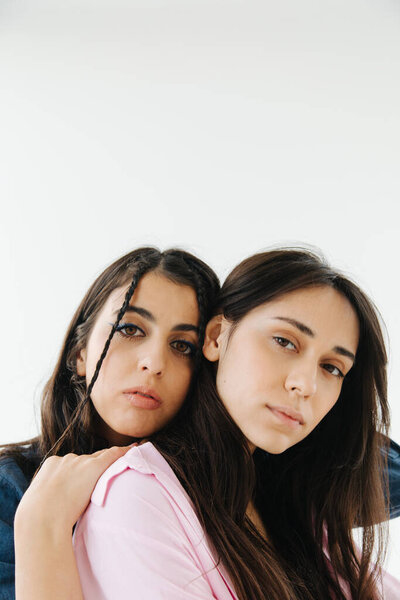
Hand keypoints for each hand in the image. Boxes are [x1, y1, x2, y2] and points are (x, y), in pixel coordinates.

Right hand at [15, 445, 133, 535]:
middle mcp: (66, 459)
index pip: (72, 464)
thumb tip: (54, 510)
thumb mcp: (41, 504)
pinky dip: (124, 452)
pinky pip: (112, 456)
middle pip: (87, 459)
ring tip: (128, 455)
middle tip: (108, 469)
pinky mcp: (92, 467)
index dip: (82, 468)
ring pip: (100, 459)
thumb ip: (51, 499)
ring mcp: (80, 462)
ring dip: (110, 461)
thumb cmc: (38, 520)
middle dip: (96, 464)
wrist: (41, 519)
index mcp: (51, 466)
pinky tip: (135, 448)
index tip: (87, 472)